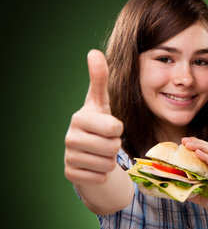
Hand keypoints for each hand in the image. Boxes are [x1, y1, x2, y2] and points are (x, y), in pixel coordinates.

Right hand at [64, 50, 123, 184]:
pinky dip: (103, 174)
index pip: (114, 128)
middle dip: (115, 146)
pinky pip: (101, 177)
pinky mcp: (71, 175)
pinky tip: (94, 165)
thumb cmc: (99, 123)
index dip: (117, 129)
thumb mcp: (102, 102)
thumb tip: (94, 51)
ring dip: (110, 160)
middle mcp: (69, 137)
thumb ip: (100, 79)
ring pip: (108, 164)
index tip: (109, 126)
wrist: (90, 152)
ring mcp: (68, 157)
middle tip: (106, 141)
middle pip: (113, 147)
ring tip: (100, 152)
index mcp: (79, 118)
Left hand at [182, 137, 207, 225]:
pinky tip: (198, 153)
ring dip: (200, 147)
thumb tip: (176, 188)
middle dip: (196, 142)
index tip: (183, 142)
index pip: (206, 151)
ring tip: (188, 144)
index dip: (196, 145)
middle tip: (183, 140)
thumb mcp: (201, 196)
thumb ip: (191, 190)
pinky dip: (207, 158)